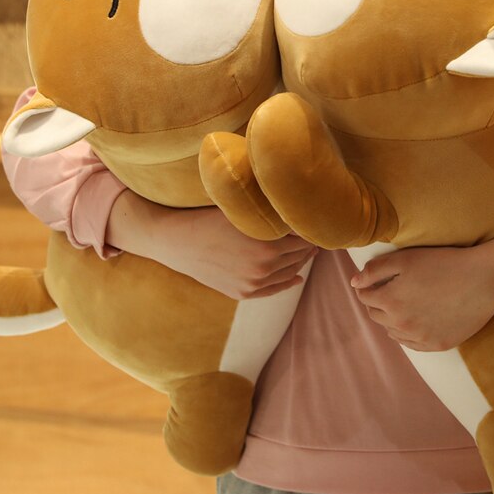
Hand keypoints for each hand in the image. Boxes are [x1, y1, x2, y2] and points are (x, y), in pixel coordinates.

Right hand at [108, 191, 316, 299]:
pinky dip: (288, 282)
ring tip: (307, 249)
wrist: (178, 242)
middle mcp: (264, 266)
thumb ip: (271, 210)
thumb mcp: (244, 209)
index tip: (315, 219)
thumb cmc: (210, 216)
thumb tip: (298, 201)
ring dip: (300, 260)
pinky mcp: (243, 292)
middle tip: (315, 233)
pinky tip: (297, 276)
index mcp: (268, 244)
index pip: (304, 236)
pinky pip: (275, 290)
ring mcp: (254, 282)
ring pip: (290, 271)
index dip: (311, 226)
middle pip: (301, 254)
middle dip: (308, 243)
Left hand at [350, 231, 493, 351]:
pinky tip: (416, 319)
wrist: (484, 280)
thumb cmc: (444, 263)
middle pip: (376, 315)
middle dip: (377, 302)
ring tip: (404, 303)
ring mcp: (419, 338)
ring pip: (392, 331)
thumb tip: (354, 282)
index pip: (365, 297)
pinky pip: (411, 344)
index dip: (367, 286)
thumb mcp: (406, 258)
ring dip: (391, 319)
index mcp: (390, 301)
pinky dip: (408, 333)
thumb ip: (375, 270)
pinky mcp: (437, 345)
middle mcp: (401, 325)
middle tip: (388, 289)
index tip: (374, 280)